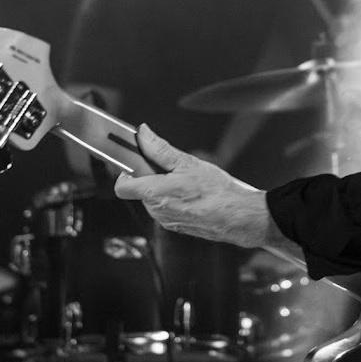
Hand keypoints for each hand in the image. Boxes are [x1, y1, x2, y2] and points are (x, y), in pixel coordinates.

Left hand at [114, 124, 275, 248]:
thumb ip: (160, 149)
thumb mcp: (188, 162)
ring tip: (186, 183)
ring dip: (164, 189)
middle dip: (151, 177)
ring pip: (154, 200)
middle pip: (140, 190)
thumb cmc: (218, 192)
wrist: (238, 217)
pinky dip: (174, 200)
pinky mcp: (176, 227)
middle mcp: (156, 211)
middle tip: (172, 169)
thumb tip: (144, 134)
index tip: (136, 162)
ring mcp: (166, 221)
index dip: (126, 172)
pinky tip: (192, 195)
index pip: (122, 186)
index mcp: (155, 193)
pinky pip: (166, 210)